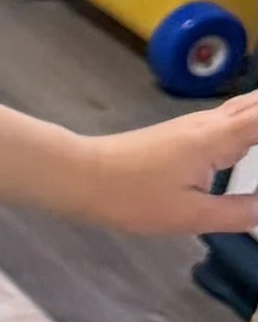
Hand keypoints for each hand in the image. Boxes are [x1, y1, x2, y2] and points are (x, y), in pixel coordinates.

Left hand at [65, 90, 257, 238]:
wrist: (80, 176)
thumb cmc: (132, 197)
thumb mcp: (190, 216)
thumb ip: (239, 213)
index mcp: (219, 137)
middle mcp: (212, 122)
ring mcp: (198, 125)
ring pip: (250, 106)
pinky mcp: (187, 133)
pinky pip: (236, 117)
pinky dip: (257, 119)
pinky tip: (256, 133)